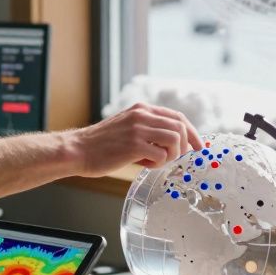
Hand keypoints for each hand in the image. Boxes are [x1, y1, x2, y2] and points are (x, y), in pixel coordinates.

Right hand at [65, 102, 199, 176]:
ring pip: (174, 140)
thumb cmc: (101, 144)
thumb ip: (147, 129)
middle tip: (180, 158)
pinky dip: (157, 164)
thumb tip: (172, 141)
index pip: (176, 116)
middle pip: (180, 126)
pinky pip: (161, 155)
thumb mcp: (126, 126)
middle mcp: (142, 115)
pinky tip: (143, 165)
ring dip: (171, 155)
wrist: (79, 149)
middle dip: (186, 145)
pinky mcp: (134, 145)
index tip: (197, 145)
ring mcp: (138, 129)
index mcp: (141, 109)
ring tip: (156, 161)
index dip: (191, 131)